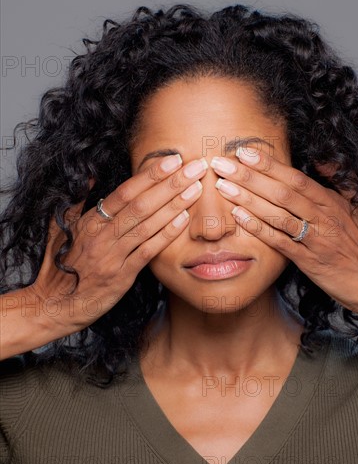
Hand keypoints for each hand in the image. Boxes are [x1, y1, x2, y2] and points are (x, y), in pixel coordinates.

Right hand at [30, 154, 207, 335]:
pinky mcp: (121, 276)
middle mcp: (102, 235)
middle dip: (171, 184)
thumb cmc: (60, 266)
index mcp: (90, 221)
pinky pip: (147, 251)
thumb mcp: (62, 230)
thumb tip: (91, 177)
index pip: (125, 192)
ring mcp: (112, 255)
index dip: (150, 175)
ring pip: (147, 225)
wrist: (54, 304)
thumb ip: (77, 203)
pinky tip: (183, 220)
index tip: (172, 160)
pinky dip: (165, 234)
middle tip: (195, 168)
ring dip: (174, 205)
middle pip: (141, 204)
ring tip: (196, 189)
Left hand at [210, 147, 357, 314]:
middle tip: (221, 164)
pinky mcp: (309, 261)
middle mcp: (322, 217)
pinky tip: (238, 217)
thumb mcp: (356, 207)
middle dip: (249, 176)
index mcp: (330, 202)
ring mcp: (315, 239)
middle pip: (282, 192)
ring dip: (248, 199)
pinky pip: (280, 242)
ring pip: (279, 214)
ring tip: (223, 186)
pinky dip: (259, 228)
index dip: (268, 164)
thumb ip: (338, 182)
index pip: (295, 178)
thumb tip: (321, 160)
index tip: (243, 151)